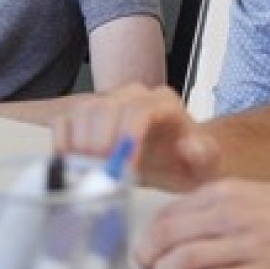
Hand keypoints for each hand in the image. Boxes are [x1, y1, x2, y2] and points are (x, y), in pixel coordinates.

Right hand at [51, 84, 218, 191]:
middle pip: (108, 107)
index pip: (141, 109)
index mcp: (165, 103)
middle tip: (100, 172)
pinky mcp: (87, 117)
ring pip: (84, 110)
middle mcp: (134, 96)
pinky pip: (66, 120)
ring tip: (87, 172)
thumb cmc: (190, 165)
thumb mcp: (207, 166)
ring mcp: (108, 104)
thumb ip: (204, 155)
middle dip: (100, 141)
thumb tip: (188, 146)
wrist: (177, 163)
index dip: (128, 136)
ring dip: (80, 143)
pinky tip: (68, 164)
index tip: (124, 166)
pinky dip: (62, 141)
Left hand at [138, 180, 269, 268]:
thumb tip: (179, 230)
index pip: (167, 214)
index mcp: (224, 193)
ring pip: (184, 261)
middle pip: (167, 237)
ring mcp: (246, 241)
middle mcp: (230, 213)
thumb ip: (218, 210)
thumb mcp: (255, 198)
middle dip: (150, 258)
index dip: (149, 236)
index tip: (145, 250)